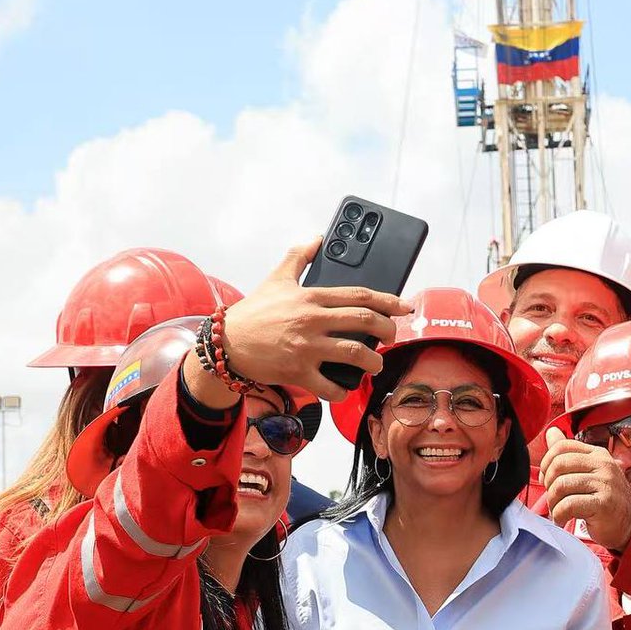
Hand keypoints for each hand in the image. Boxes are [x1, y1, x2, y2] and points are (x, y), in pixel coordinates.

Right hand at [222, 238, 409, 401]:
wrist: (226, 343)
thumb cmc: (254, 312)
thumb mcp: (276, 279)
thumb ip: (299, 257)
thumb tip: (315, 238)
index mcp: (312, 297)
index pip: (359, 295)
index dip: (387, 301)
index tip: (404, 307)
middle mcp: (312, 320)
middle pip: (364, 321)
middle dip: (387, 330)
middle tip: (391, 337)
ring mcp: (306, 347)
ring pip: (355, 354)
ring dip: (373, 362)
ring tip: (375, 365)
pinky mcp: (297, 371)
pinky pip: (330, 385)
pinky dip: (343, 391)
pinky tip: (346, 388)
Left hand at [540, 427, 630, 549]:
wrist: (627, 524)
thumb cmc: (603, 499)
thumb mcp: (588, 472)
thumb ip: (568, 454)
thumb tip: (551, 431)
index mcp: (597, 454)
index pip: (562, 447)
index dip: (546, 463)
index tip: (546, 480)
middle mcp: (603, 464)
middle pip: (558, 465)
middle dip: (548, 484)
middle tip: (552, 498)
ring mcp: (605, 483)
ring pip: (561, 485)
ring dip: (552, 503)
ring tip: (557, 511)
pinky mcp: (604, 503)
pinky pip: (569, 505)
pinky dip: (559, 515)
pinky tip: (562, 520)